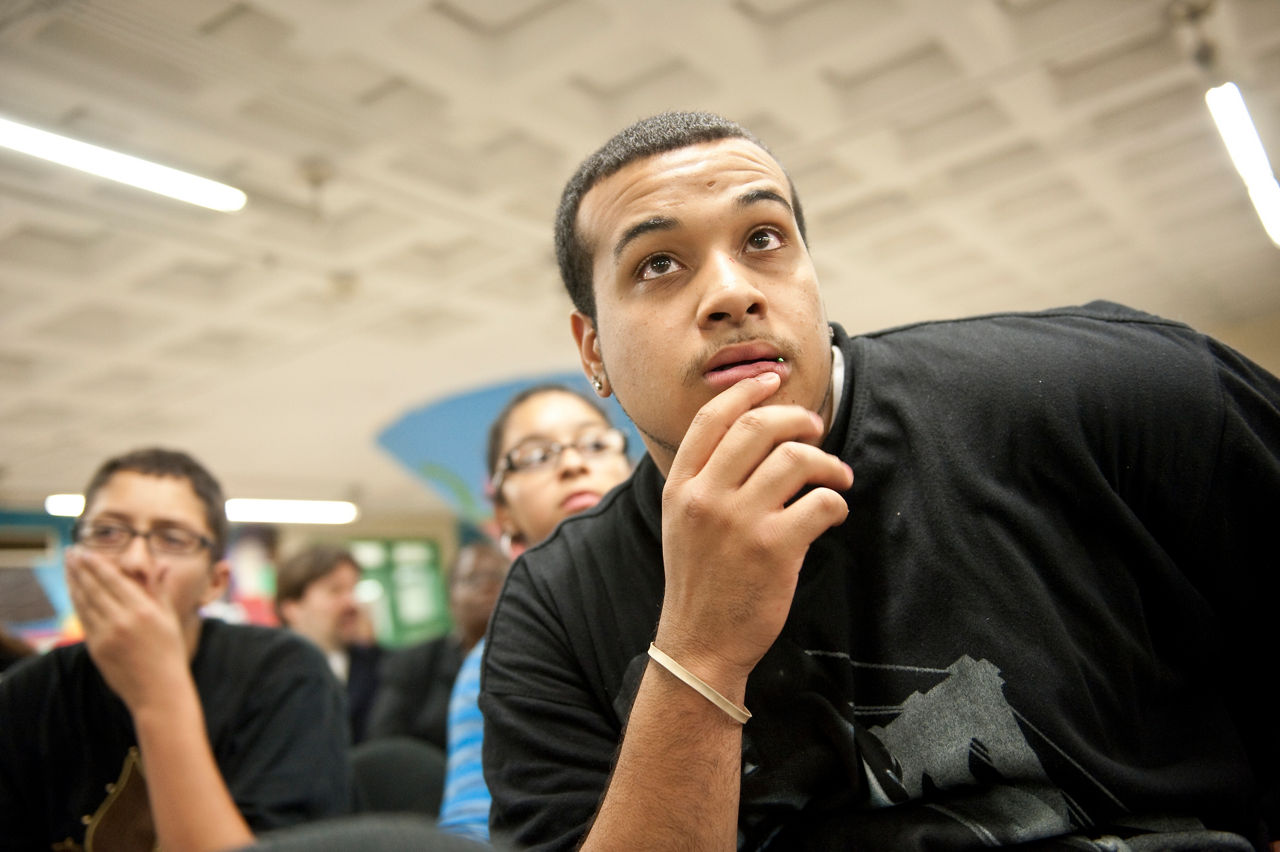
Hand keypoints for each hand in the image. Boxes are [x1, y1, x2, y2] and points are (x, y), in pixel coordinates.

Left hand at [65, 546, 189, 710]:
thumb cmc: (170, 653)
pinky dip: (77, 603)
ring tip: (68, 567)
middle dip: (80, 568)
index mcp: (144, 611)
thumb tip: (162, 564)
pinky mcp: (97, 649)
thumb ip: (160, 590)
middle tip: (71, 551)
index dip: (96, 564)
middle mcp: (123, 621)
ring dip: (73, 582)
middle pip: (94, 588)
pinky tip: (74, 592)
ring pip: (84, 603)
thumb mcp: (169, 618)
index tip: (86, 551)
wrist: (159, 690)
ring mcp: (107, 636)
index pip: (113, 580)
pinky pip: (83, 621)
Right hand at [656, 371, 851, 688]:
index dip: (746, 391)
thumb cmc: (699, 582)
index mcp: (680, 487)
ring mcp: (739, 521)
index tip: (772, 380)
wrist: (699, 644)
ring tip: (836, 477)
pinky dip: (836, 501)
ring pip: (796, 458)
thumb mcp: (681, 523)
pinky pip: (821, 502)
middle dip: (797, 419)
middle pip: (758, 427)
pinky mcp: (774, 548)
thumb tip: (751, 435)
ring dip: (828, 462)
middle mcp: (705, 496)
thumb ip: (704, 480)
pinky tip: (833, 513)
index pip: (712, 418)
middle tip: (815, 429)